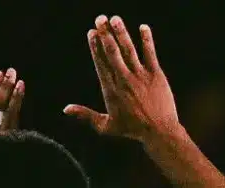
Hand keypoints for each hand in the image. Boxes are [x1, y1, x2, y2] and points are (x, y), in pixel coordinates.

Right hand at [64, 15, 181, 141]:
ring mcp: (140, 76)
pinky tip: (143, 27)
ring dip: (121, 32)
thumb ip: (85, 115)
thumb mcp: (105, 126)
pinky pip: (150, 53)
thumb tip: (65, 109)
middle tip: (99, 19)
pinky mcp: (156, 75)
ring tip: (115, 18)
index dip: (95, 46)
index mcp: (110, 90)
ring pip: (128, 50)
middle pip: (112, 52)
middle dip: (105, 34)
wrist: (158, 131)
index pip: (100, 63)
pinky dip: (146, 40)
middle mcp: (123, 80)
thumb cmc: (132, 130)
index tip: (91, 32)